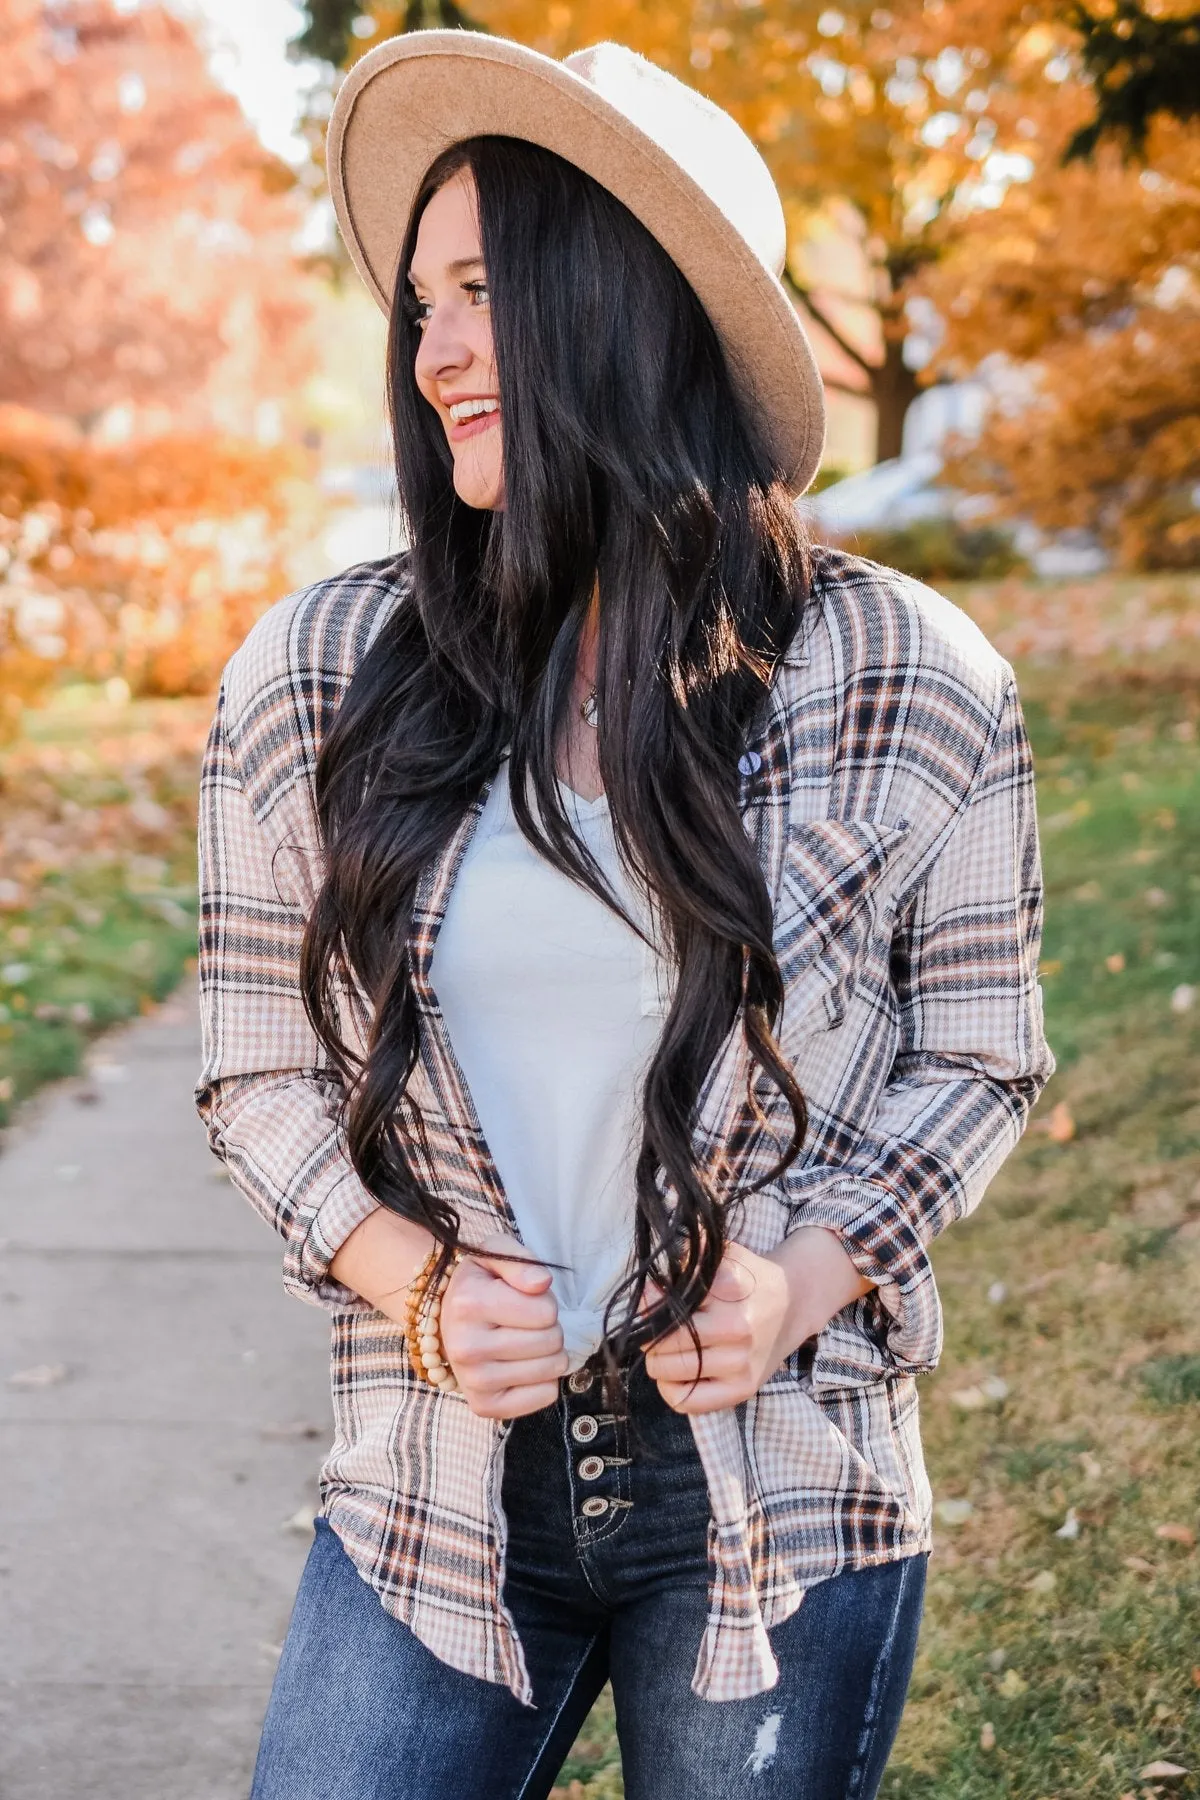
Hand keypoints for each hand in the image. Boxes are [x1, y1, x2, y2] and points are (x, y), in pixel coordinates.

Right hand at [440, 1231, 568, 1419]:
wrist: (441, 1322)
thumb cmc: (478, 1285)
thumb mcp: (495, 1254)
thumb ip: (521, 1262)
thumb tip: (542, 1283)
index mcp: (469, 1304)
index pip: (547, 1311)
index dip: (544, 1302)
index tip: (523, 1300)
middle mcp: (466, 1347)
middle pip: (552, 1341)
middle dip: (548, 1327)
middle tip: (525, 1323)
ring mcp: (473, 1381)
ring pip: (552, 1370)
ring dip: (548, 1353)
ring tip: (522, 1341)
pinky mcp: (484, 1406)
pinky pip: (545, 1396)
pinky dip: (544, 1381)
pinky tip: (522, 1366)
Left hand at [642, 1229, 872, 1413]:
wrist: (794, 1303)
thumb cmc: (749, 1279)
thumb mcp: (723, 1255)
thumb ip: (687, 1262)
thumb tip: (648, 1286)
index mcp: (730, 1288)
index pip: (667, 1304)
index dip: (647, 1303)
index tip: (647, 1298)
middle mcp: (737, 1328)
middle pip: (662, 1340)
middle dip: (648, 1333)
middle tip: (653, 1326)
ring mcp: (741, 1363)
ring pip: (668, 1371)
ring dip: (656, 1360)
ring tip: (665, 1348)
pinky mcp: (743, 1389)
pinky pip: (688, 1402)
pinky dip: (670, 1390)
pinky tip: (676, 1373)